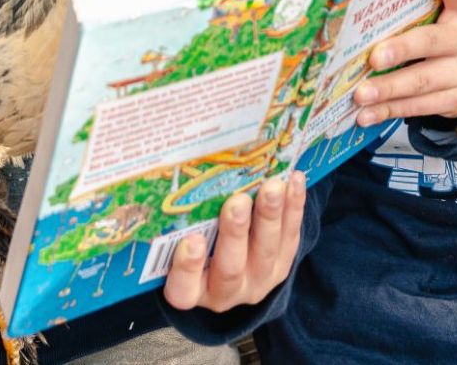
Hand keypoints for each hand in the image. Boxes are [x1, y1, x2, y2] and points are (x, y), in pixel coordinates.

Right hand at [162, 173, 305, 311]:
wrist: (236, 267)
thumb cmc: (196, 243)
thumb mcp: (179, 243)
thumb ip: (175, 221)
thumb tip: (163, 166)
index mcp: (192, 289)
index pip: (183, 288)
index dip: (187, 267)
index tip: (190, 240)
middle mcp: (224, 291)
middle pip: (229, 268)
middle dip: (235, 232)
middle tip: (238, 201)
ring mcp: (257, 279)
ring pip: (265, 251)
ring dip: (270, 216)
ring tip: (272, 187)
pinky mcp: (283, 265)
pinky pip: (291, 237)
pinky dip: (293, 207)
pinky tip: (294, 181)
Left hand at [353, 0, 456, 123]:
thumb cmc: (455, 29)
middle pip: (431, 47)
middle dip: (400, 53)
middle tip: (372, 59)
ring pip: (422, 86)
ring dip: (388, 91)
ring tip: (360, 95)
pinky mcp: (455, 103)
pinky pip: (419, 109)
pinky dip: (389, 112)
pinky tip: (365, 116)